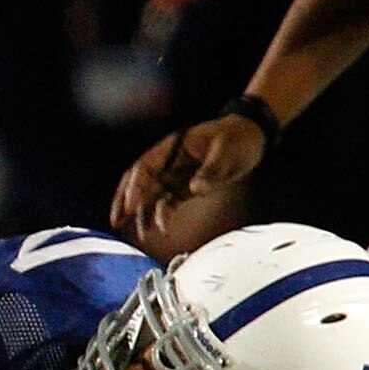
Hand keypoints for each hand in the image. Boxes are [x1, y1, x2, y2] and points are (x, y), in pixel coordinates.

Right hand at [112, 110, 270, 239]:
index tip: (131, 206)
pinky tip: (159, 228)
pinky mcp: (186, 185)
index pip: (146, 167)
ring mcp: (176, 173)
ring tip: (140, 233)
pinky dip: (161, 214)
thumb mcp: (227, 152)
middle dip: (126, 201)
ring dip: (144, 213)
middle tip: (116, 221)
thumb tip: (194, 189)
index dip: (135, 186)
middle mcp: (169, 161)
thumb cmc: (238, 138)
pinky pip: (168, 201)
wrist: (252, 136)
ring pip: (152, 194)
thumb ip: (210, 171)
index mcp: (173, 147)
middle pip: (140, 181)